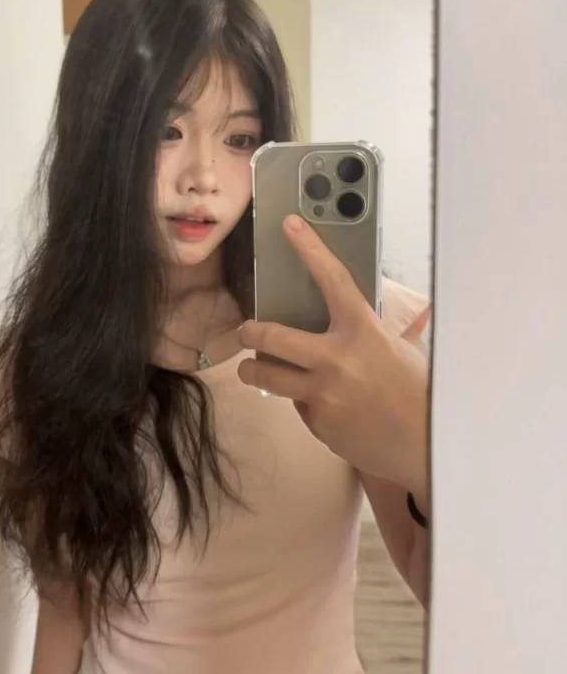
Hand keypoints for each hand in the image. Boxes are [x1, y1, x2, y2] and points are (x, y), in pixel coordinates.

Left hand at [238, 215, 428, 507]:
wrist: (426, 447)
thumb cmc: (418, 392)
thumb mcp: (398, 349)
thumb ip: (368, 330)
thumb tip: (351, 309)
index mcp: (363, 331)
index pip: (332, 280)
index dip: (309, 248)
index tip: (290, 226)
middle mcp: (336, 360)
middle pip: (270, 337)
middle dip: (249, 333)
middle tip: (246, 331)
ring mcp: (323, 394)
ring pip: (265, 376)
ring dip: (254, 370)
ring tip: (254, 367)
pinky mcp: (317, 424)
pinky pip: (296, 405)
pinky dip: (302, 402)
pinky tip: (324, 405)